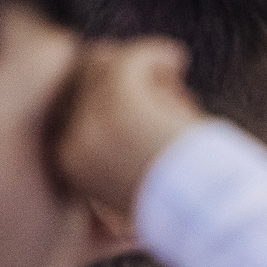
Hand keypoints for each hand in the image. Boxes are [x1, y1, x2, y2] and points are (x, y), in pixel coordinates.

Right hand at [51, 38, 202, 225]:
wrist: (206, 212)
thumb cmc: (182, 200)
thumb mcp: (131, 186)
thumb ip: (109, 156)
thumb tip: (109, 97)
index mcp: (67, 165)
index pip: (61, 105)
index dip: (94, 88)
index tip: (130, 88)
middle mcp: (71, 143)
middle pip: (78, 79)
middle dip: (116, 72)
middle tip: (155, 80)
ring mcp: (93, 122)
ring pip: (103, 65)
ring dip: (138, 64)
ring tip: (169, 76)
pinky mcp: (122, 102)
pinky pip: (131, 59)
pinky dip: (156, 54)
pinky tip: (175, 59)